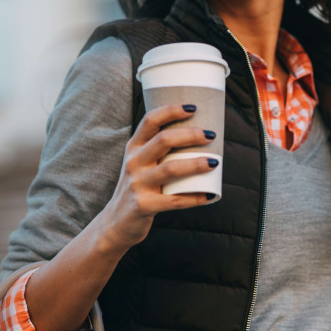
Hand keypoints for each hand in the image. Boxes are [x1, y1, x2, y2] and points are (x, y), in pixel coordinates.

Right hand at [100, 103, 217, 251]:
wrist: (115, 223)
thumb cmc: (138, 187)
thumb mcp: (140, 164)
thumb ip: (159, 151)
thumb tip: (200, 136)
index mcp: (133, 148)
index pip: (150, 121)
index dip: (171, 110)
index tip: (193, 107)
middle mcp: (133, 163)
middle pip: (163, 140)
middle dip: (190, 135)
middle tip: (210, 135)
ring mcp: (137, 184)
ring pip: (170, 169)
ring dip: (195, 164)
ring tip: (215, 162)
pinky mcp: (143, 205)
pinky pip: (174, 200)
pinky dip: (194, 197)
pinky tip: (209, 195)